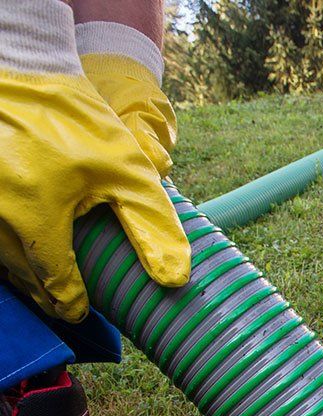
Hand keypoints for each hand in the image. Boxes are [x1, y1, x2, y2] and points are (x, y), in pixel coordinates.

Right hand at [0, 69, 189, 322]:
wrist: (19, 67)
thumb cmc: (76, 119)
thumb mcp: (128, 171)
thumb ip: (152, 226)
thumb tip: (175, 280)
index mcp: (34, 214)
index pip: (53, 283)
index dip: (71, 304)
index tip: (81, 312)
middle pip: (22, 275)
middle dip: (46, 294)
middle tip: (66, 304)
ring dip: (23, 274)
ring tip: (47, 284)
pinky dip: (4, 248)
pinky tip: (23, 249)